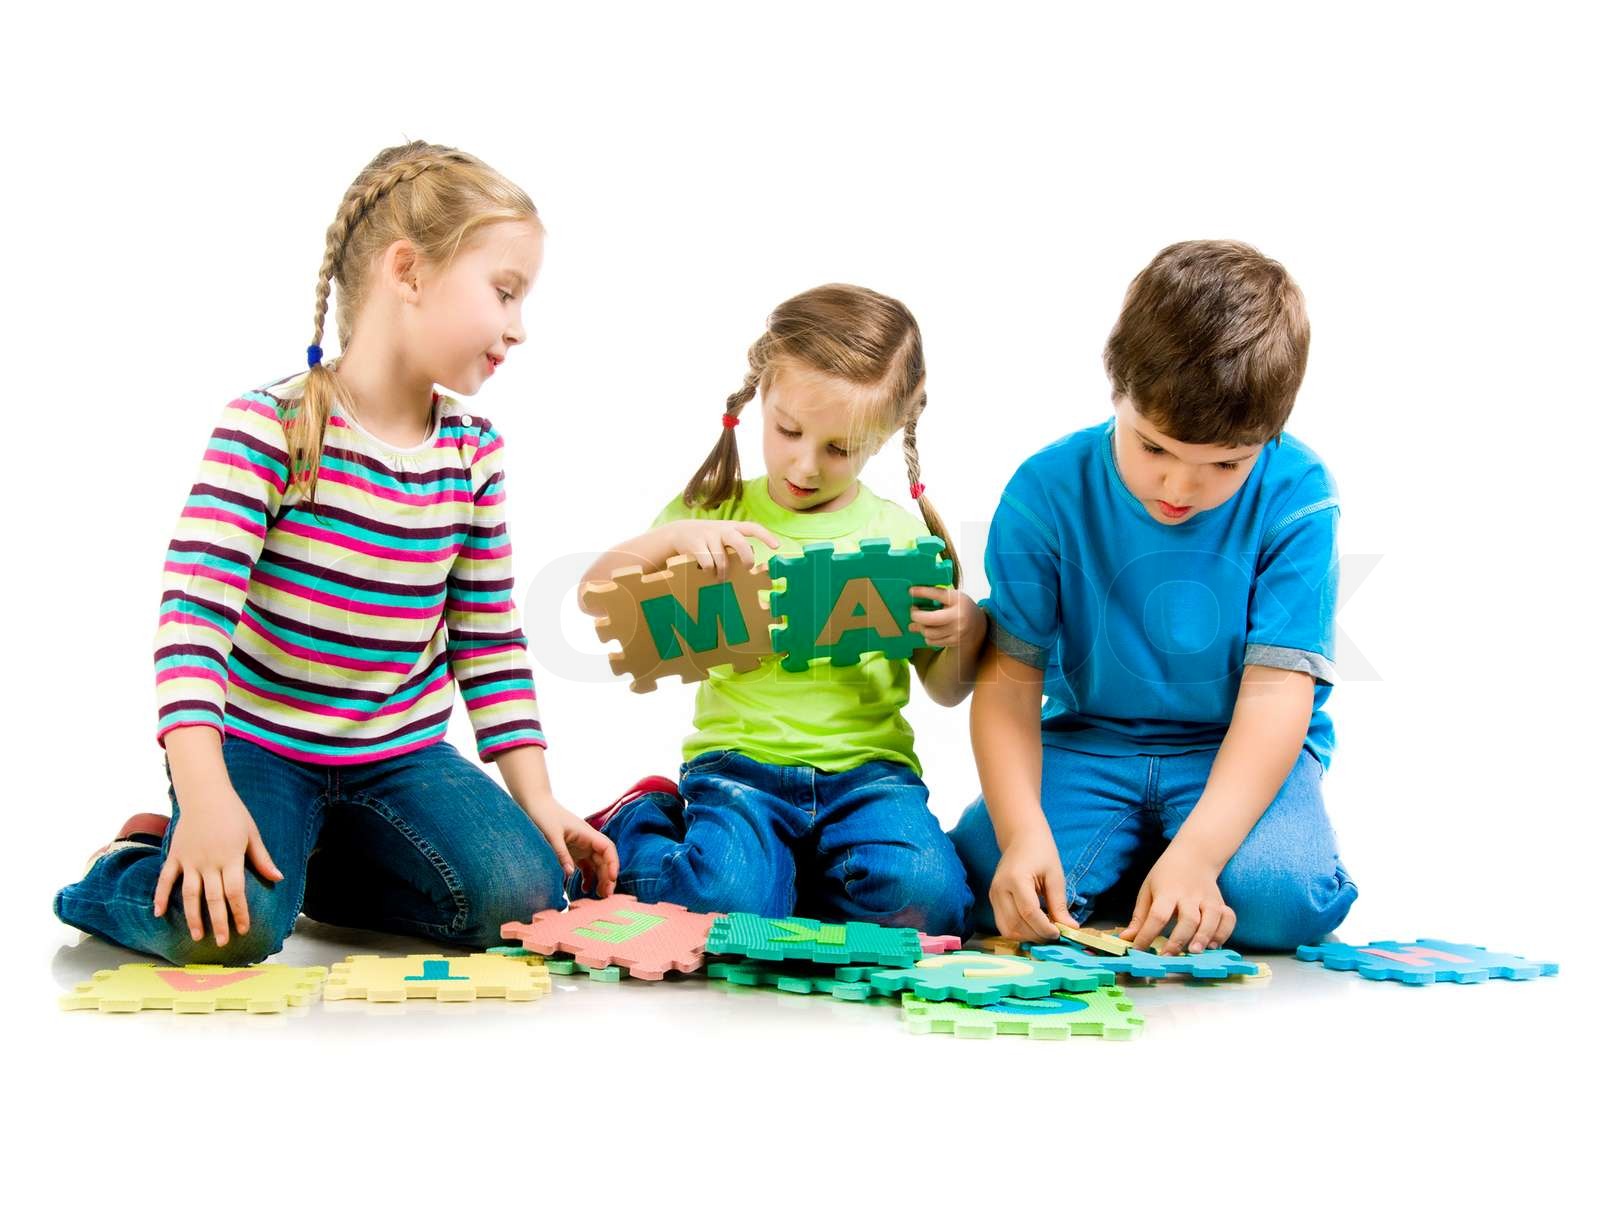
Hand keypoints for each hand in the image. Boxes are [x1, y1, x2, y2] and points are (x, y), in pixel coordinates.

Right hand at [152, 789, 283, 945]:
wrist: (205, 794)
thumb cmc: (233, 814)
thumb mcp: (252, 835)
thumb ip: (262, 859)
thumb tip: (278, 879)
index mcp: (230, 858)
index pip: (235, 892)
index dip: (240, 912)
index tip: (244, 929)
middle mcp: (209, 863)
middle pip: (213, 899)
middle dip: (219, 923)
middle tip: (223, 943)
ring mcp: (189, 861)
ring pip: (190, 895)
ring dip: (193, 917)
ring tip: (196, 936)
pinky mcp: (175, 856)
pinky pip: (165, 879)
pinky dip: (160, 896)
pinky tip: (159, 914)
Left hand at [526, 794, 618, 896]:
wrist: (534, 804)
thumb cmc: (543, 815)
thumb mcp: (551, 835)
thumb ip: (561, 854)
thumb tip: (570, 874)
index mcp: (586, 833)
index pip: (608, 848)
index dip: (613, 863)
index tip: (612, 878)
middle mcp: (587, 840)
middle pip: (605, 859)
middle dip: (608, 877)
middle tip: (606, 896)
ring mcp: (581, 846)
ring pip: (597, 864)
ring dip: (600, 879)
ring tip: (599, 896)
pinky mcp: (574, 851)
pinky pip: (586, 866)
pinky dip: (588, 877)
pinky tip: (584, 889)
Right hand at [662, 520, 779, 576]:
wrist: (678, 532)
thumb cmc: (708, 538)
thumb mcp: (724, 536)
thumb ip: (739, 543)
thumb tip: (753, 553)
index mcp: (733, 527)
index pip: (753, 528)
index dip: (766, 536)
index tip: (777, 547)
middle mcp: (723, 529)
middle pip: (740, 543)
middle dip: (746, 558)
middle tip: (747, 567)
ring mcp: (708, 536)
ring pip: (722, 560)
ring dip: (723, 573)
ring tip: (721, 577)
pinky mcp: (695, 544)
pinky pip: (708, 564)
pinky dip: (709, 571)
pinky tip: (707, 571)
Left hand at [908, 586, 987, 649]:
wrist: (978, 625)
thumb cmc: (961, 607)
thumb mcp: (953, 597)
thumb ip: (936, 595)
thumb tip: (913, 595)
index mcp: (958, 600)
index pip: (938, 594)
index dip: (922, 592)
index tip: (910, 591)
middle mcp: (958, 617)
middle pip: (929, 619)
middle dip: (916, 615)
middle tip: (913, 611)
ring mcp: (956, 631)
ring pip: (928, 632)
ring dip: (920, 627)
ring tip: (920, 622)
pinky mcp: (953, 642)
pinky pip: (932, 641)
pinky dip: (927, 636)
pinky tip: (929, 630)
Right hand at [989, 826, 1073, 941]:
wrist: (1021, 838)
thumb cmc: (1041, 852)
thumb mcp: (1055, 876)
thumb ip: (1060, 904)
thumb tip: (1070, 928)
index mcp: (1016, 879)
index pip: (1029, 913)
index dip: (1045, 928)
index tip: (1060, 933)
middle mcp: (999, 889)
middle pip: (1016, 925)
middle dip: (1037, 935)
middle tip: (1055, 935)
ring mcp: (993, 896)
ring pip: (1007, 930)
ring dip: (1027, 937)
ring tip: (1044, 931)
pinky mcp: (993, 900)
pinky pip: (1004, 924)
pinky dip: (1019, 931)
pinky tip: (1034, 926)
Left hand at [1121, 842, 1235, 954]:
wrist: (1194, 855)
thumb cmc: (1166, 875)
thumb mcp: (1148, 890)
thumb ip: (1139, 917)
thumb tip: (1126, 939)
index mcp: (1167, 891)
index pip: (1158, 915)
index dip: (1148, 934)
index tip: (1139, 949)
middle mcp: (1190, 895)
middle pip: (1188, 918)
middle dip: (1179, 939)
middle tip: (1169, 955)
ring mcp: (1208, 898)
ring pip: (1211, 919)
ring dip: (1204, 937)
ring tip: (1194, 952)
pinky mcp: (1221, 903)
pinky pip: (1228, 918)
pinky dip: (1224, 932)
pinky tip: (1213, 944)